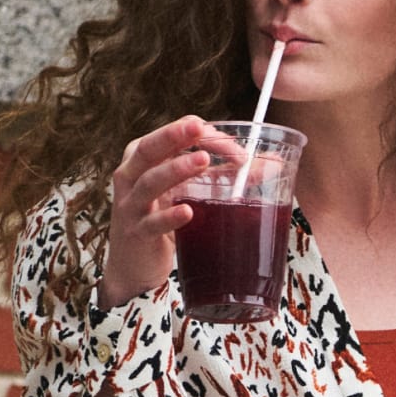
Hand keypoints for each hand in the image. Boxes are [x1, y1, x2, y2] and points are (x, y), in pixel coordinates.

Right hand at [98, 116, 243, 308]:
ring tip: (202, 161)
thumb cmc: (160, 221)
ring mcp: (132, 207)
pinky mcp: (137, 235)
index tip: (229, 142)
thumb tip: (264, 166)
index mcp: (142, 161)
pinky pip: (152, 223)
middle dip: (172, 135)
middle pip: (147, 149)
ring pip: (149, 182)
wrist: (133, 269)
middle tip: (198, 127)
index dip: (195, 132)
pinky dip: (169, 216)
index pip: (166, 136)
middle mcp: (131, 178)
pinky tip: (187, 211)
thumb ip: (217, 177)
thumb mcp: (184, 192)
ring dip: (176, 169)